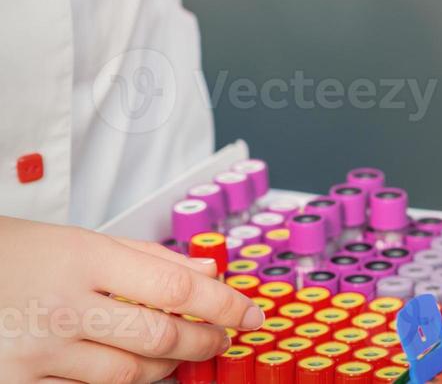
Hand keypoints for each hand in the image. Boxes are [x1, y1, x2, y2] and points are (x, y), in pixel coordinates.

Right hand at [0, 216, 263, 382]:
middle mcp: (64, 306)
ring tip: (179, 356)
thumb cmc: (14, 253)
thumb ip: (147, 257)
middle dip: (203, 341)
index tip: (251, 313)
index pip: (177, 288)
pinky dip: (117, 383)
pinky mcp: (19, 382)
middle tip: (222, 338)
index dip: (224, 304)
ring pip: (128, 374)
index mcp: (85, 259)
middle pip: (160, 337)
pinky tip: (128, 368)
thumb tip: (208, 274)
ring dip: (166, 368)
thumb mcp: (80, 239)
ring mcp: (40, 350)